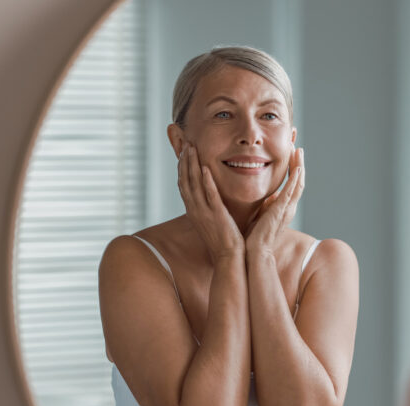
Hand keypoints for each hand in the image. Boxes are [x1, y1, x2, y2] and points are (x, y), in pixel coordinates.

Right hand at [178, 144, 244, 260]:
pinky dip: (206, 181)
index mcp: (193, 211)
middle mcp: (195, 210)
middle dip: (184, 161)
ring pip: (194, 184)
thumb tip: (210, 199)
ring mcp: (204, 213)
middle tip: (185, 143)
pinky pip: (210, 195)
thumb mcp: (212, 221)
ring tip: (192, 148)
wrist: (228, 258)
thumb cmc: (223, 241)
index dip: (182, 168)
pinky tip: (205, 167)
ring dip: (192, 165)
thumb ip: (210, 208)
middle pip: (185, 181)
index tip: (183, 153)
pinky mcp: (216, 215)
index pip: (184, 185)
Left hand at [245, 146, 304, 253]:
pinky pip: (290, 192)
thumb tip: (268, 193)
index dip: (293, 165)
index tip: (290, 149)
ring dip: (299, 165)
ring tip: (298, 149)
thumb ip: (267, 203)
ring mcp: (286, 208)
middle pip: (299, 179)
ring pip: (298, 183)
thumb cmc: (254, 236)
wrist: (253, 251)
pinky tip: (297, 168)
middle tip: (296, 141)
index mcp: (283, 206)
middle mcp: (288, 206)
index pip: (292, 182)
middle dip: (298, 160)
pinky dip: (295, 180)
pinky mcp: (280, 211)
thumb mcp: (261, 214)